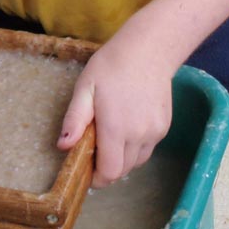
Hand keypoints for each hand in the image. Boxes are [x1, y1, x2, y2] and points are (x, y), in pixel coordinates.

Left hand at [56, 37, 172, 187]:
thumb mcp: (84, 90)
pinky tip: (124, 130)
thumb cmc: (110, 67)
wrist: (148, 50)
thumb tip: (63, 146)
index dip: (97, 178)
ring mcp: (155, 132)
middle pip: (122, 171)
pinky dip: (133, 149)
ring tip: (108, 139)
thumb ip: (74, 121)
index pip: (110, 172)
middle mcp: (139, 135)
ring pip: (136, 163)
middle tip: (93, 151)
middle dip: (106, 169)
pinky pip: (146, 150)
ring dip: (120, 160)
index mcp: (116, 128)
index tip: (86, 171)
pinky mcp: (164, 128)